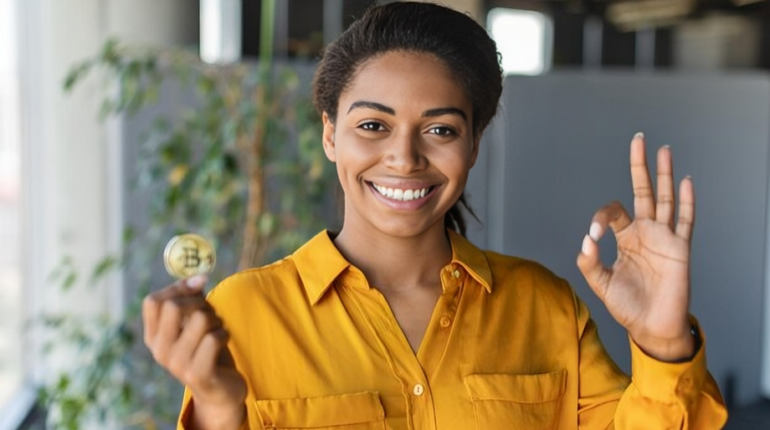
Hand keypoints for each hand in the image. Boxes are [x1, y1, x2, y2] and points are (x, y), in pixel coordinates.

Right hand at [143, 275, 246, 428]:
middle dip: (199, 303)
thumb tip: (198, 276)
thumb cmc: (207, 350)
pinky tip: (223, 344)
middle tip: (210, 315)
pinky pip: (214, 338)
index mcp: (153, 337)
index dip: (177, 287)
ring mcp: (176, 364)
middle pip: (173, 305)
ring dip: (216, 320)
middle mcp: (159, 351)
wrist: (220, 391)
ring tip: (217, 331)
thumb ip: (192, 299)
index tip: (198, 284)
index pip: (153, 301)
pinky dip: (224, 334)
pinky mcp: (197, 374)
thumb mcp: (194, 322)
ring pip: (199, 319)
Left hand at [576, 133, 694, 361]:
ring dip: (665, 175)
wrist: (651, 328)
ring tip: (664, 150)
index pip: (613, 213)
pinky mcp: (680, 249)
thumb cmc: (628, 306)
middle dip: (640, 166)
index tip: (595, 233)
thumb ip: (590, 263)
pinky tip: (686, 182)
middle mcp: (645, 233)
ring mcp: (664, 238)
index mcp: (626, 239)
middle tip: (638, 140)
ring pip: (665, 199)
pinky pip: (685, 221)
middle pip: (643, 192)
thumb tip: (587, 240)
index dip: (601, 217)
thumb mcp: (601, 284)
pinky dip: (686, 202)